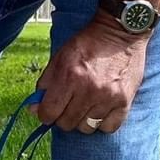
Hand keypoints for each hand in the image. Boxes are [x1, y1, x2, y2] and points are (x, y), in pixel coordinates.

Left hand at [31, 14, 149, 133]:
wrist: (121, 32)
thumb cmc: (87, 44)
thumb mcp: (60, 57)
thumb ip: (45, 84)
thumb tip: (34, 109)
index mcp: (69, 77)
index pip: (48, 113)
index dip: (45, 114)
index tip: (48, 110)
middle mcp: (88, 90)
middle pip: (66, 124)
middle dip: (62, 116)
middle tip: (68, 105)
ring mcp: (108, 97)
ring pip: (86, 128)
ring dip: (82, 120)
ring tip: (86, 105)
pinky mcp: (125, 101)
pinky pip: (108, 127)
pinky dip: (102, 122)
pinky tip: (100, 109)